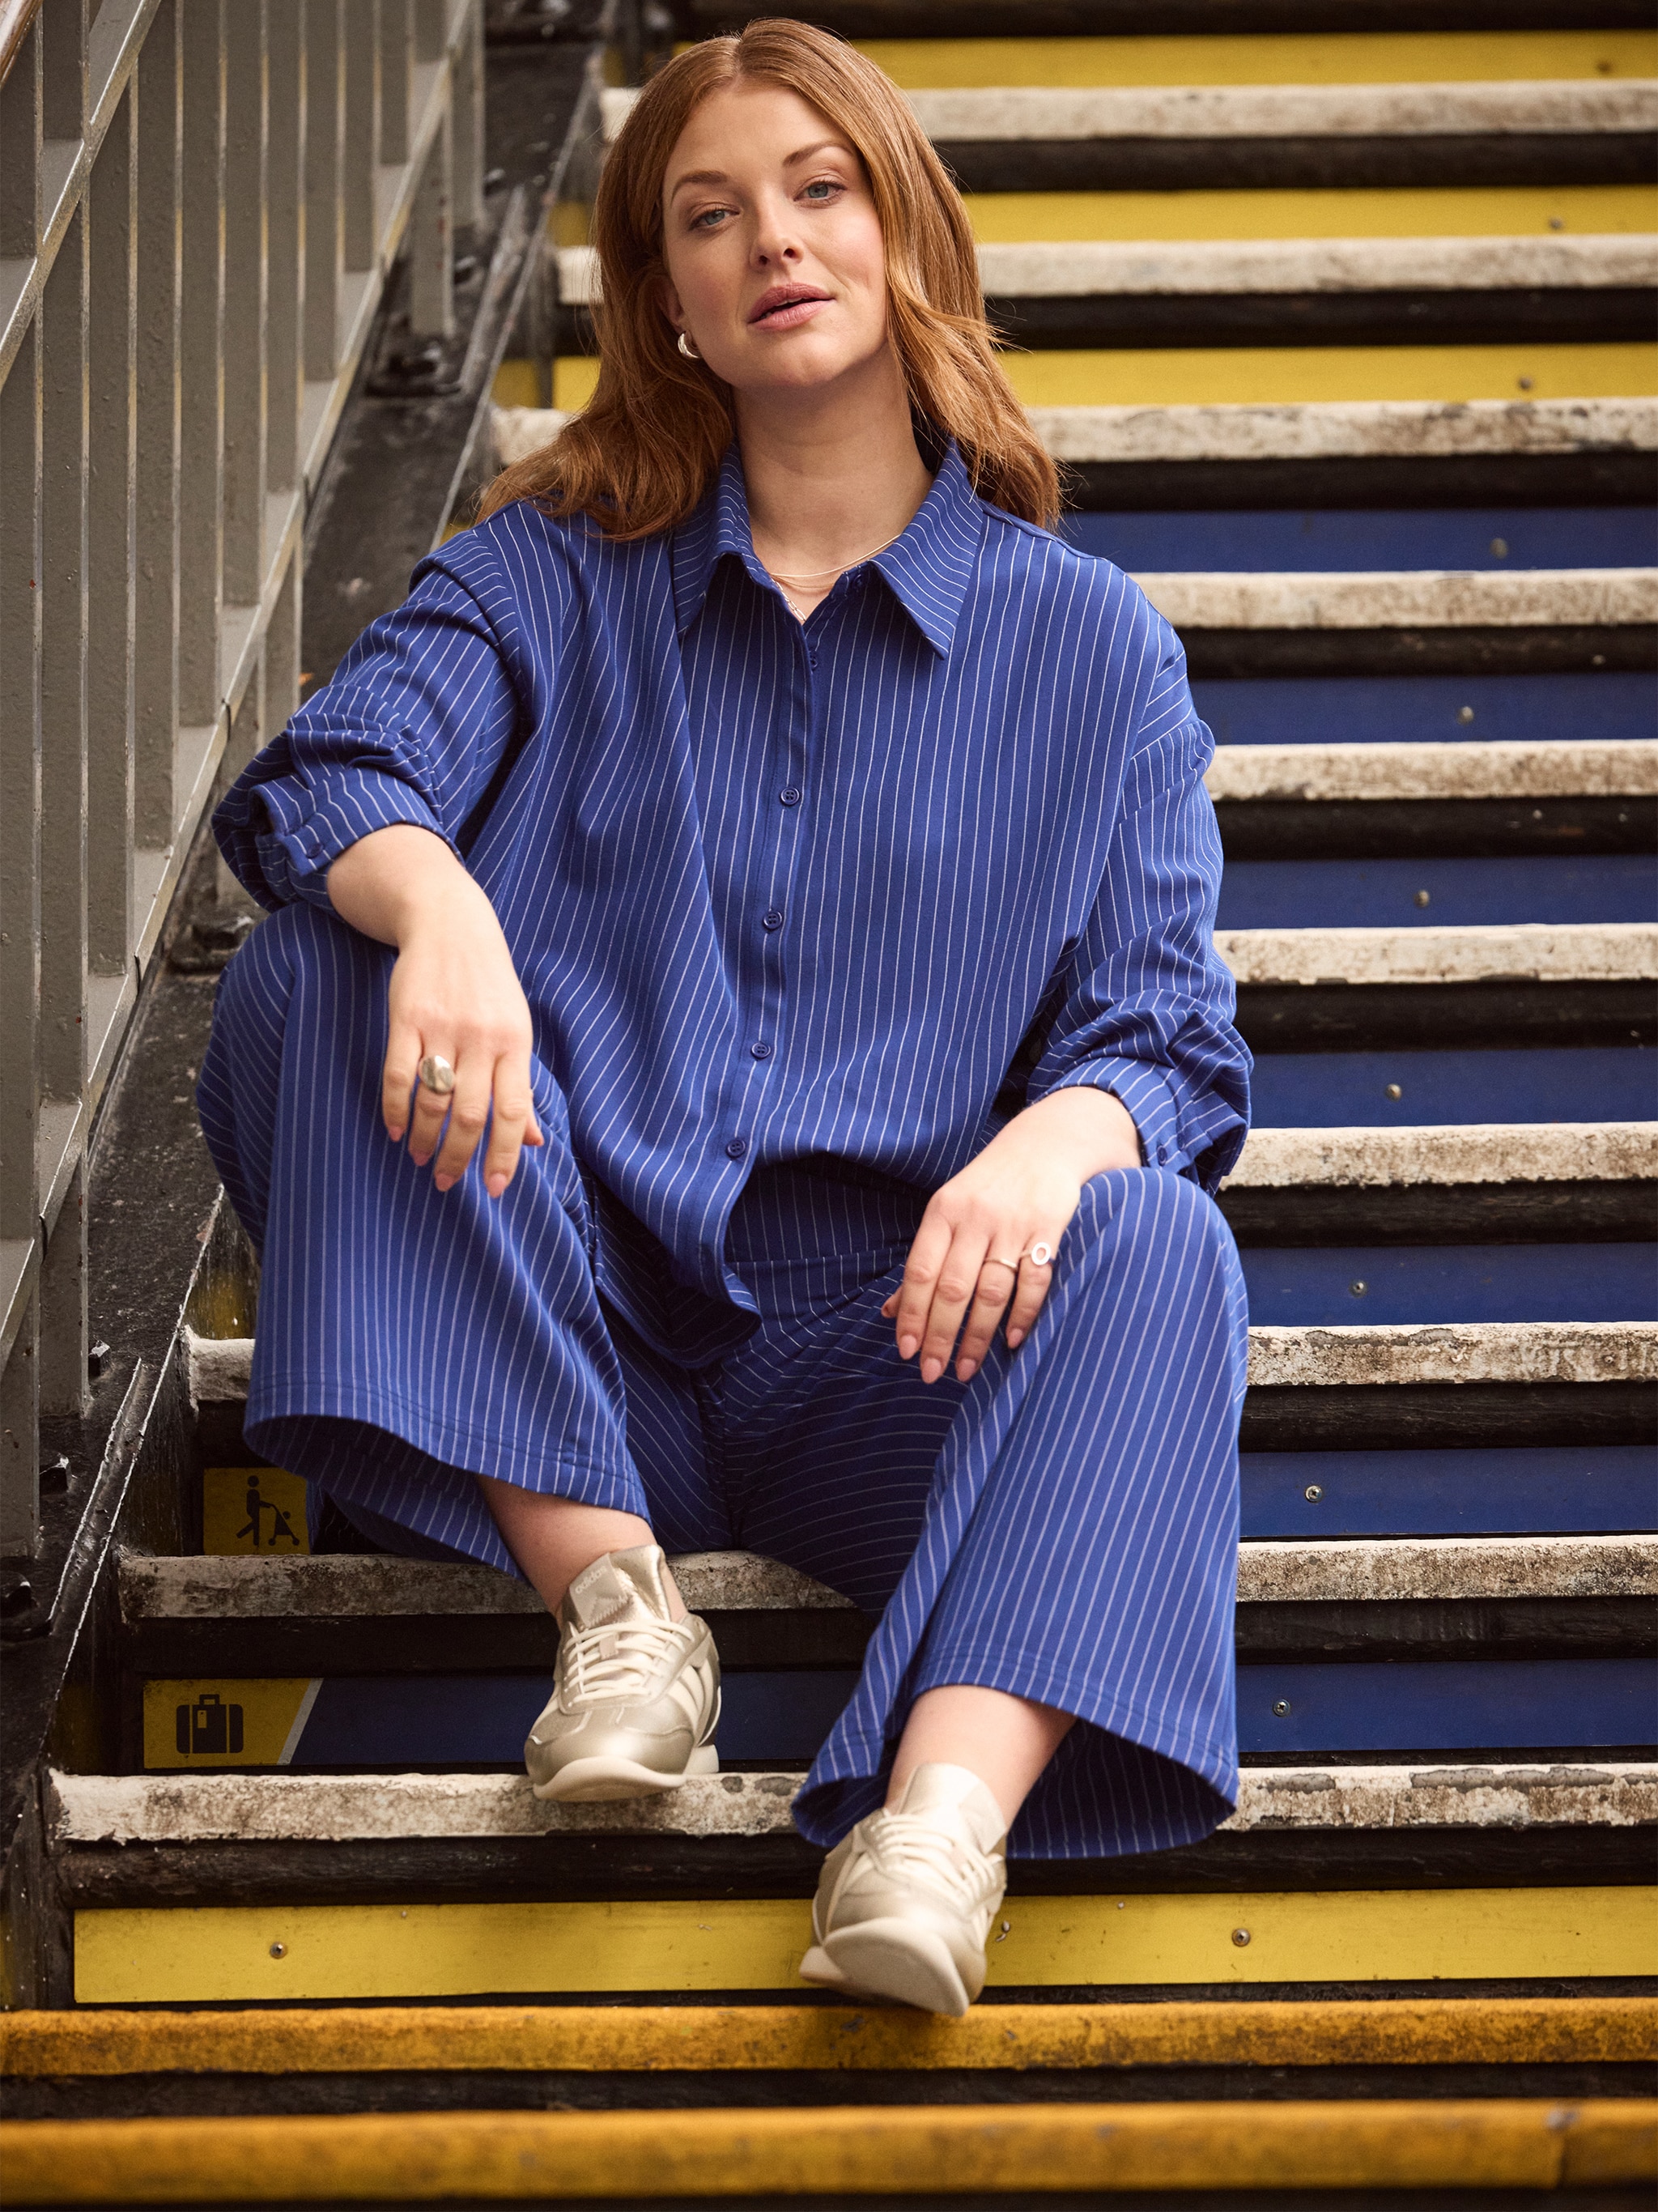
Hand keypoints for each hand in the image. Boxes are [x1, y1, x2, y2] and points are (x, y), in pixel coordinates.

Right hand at [327, 825, 543, 1197]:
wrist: (451, 923)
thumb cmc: (488, 987)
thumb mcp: (516, 1031)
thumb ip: (521, 1087)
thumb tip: (536, 1142)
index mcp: (516, 1045)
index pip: (514, 1112)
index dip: (506, 1155)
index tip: (495, 1188)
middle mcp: (483, 1039)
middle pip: (469, 1114)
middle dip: (458, 1158)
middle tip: (447, 1183)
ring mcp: (444, 1028)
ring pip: (432, 1100)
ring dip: (424, 1139)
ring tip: (421, 1159)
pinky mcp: (407, 1017)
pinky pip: (398, 1074)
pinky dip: (394, 1108)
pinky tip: (396, 1129)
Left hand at [884, 1089, 1140, 1384]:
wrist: (1046, 1143)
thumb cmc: (988, 1187)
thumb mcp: (948, 1213)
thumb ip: (923, 1262)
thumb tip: (889, 1313)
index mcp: (943, 1212)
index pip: (920, 1271)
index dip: (911, 1314)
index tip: (905, 1351)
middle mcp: (975, 1218)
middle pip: (953, 1287)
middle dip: (939, 1335)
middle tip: (931, 1373)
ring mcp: (1013, 1224)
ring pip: (991, 1290)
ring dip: (977, 1336)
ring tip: (966, 1368)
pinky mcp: (1049, 1228)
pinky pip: (1034, 1280)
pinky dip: (1023, 1314)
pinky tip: (1010, 1342)